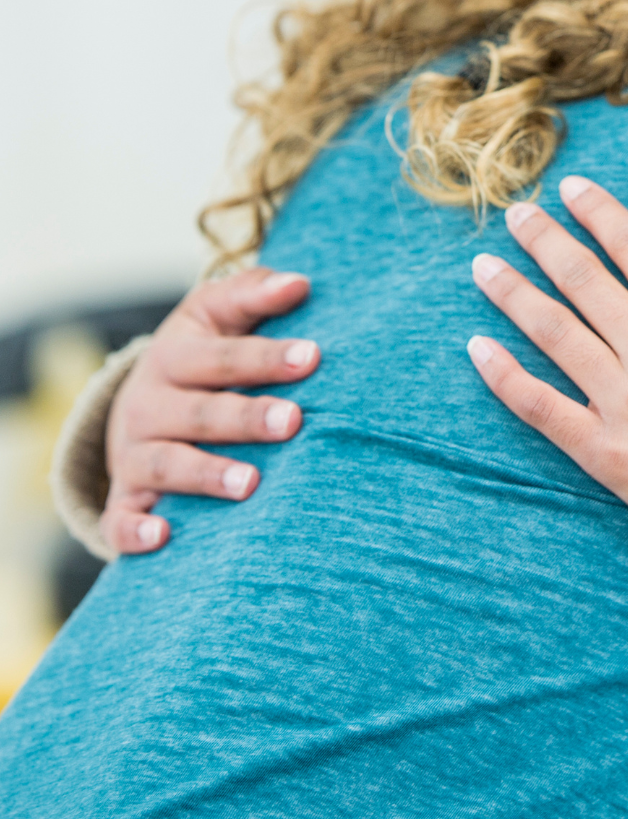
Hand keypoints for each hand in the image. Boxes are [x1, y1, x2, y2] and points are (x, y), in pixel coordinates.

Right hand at [103, 269, 318, 553]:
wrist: (140, 406)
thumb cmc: (204, 355)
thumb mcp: (217, 315)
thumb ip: (254, 294)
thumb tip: (299, 283)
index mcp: (176, 356)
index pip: (223, 355)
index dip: (266, 356)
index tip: (313, 356)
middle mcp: (149, 404)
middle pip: (200, 412)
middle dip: (246, 417)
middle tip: (294, 420)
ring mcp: (133, 454)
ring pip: (167, 464)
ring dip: (207, 474)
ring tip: (252, 483)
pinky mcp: (124, 500)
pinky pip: (121, 520)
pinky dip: (134, 531)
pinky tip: (164, 537)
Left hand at [468, 177, 627, 687]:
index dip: (599, 211)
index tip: (571, 188)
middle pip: (581, 280)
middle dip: (544, 239)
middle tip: (516, 213)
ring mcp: (622, 405)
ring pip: (551, 334)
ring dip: (512, 294)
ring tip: (483, 267)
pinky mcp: (606, 456)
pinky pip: (540, 409)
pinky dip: (504, 377)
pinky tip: (478, 350)